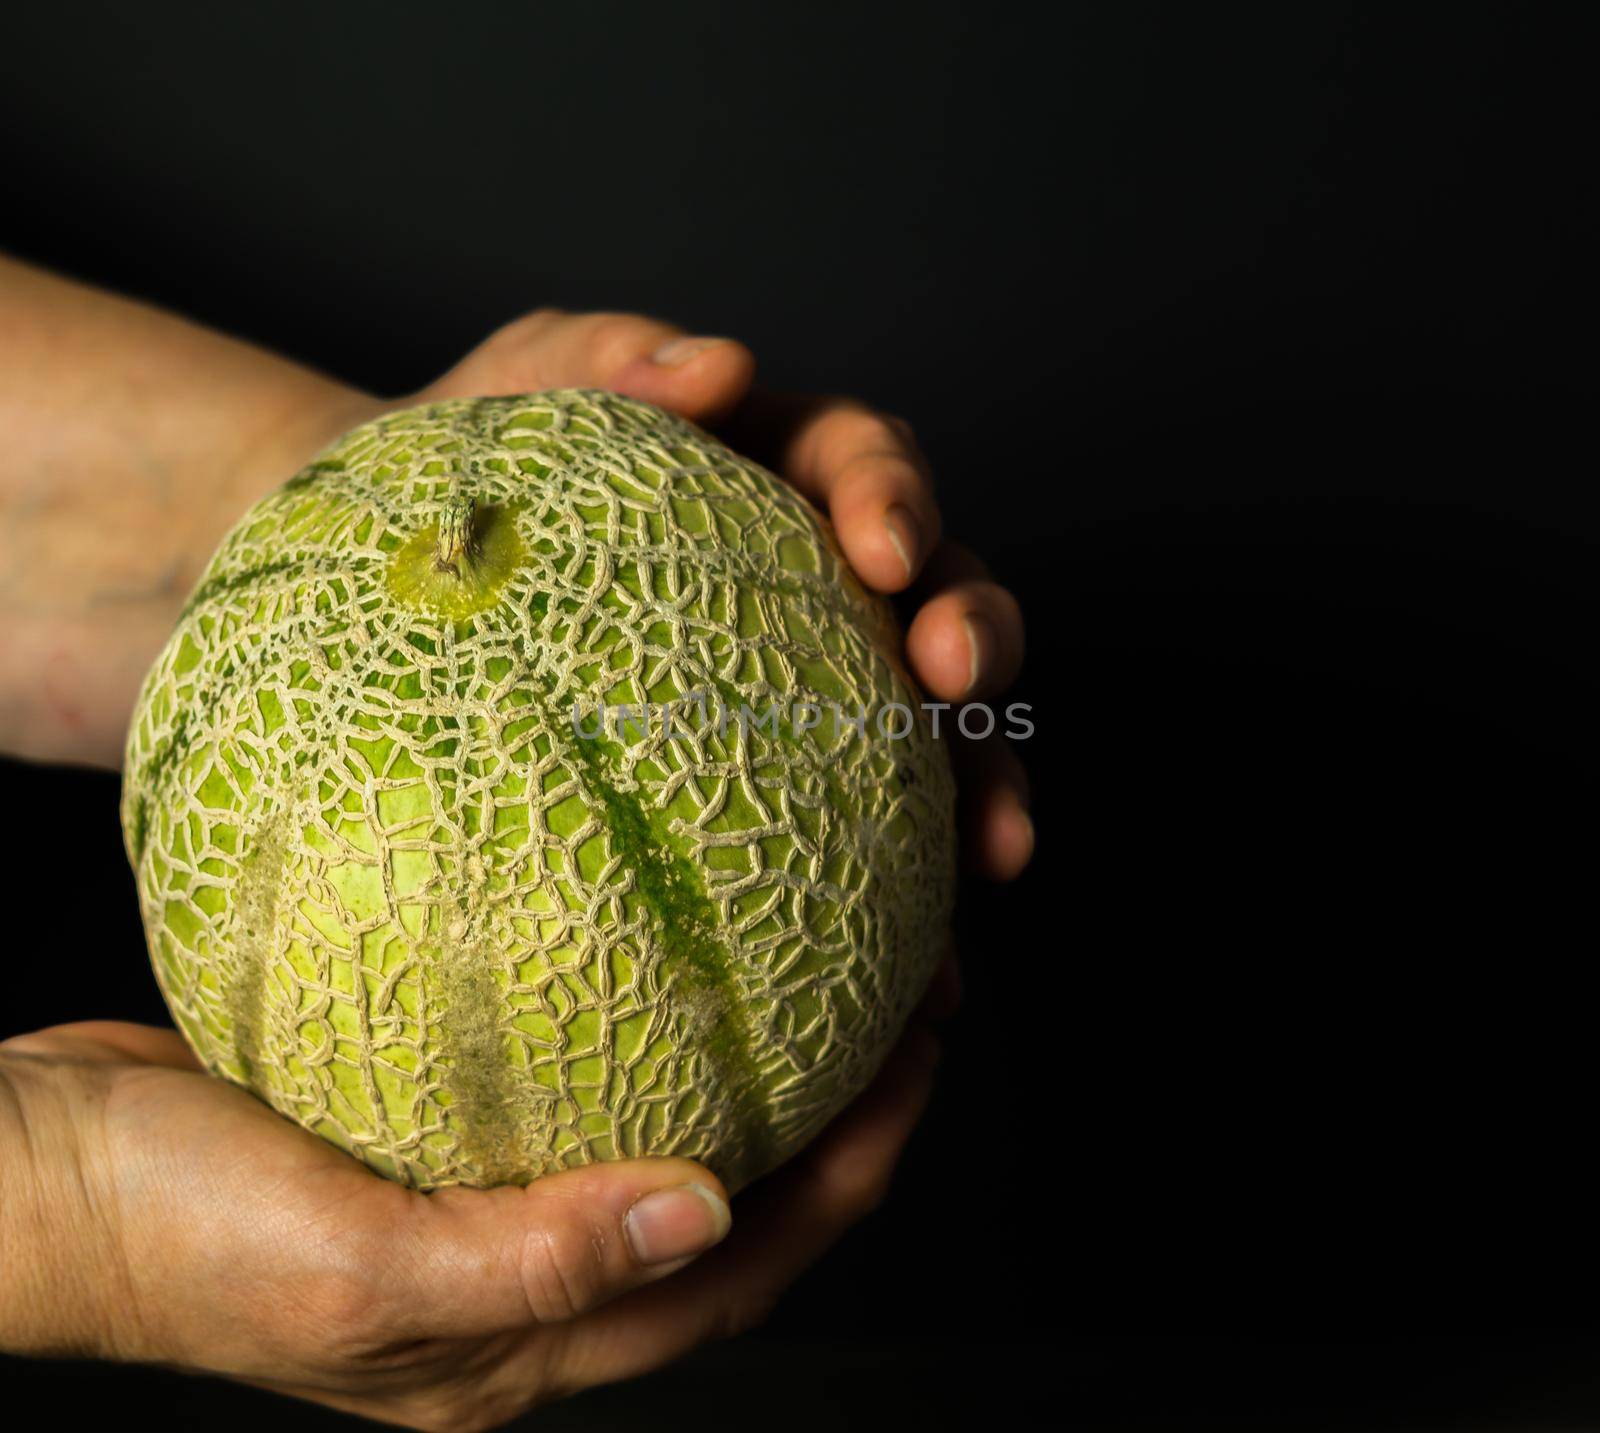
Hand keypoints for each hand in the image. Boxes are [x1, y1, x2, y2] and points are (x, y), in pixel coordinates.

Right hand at [0, 1013, 939, 1428]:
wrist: (43, 1175)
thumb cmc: (170, 1238)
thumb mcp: (349, 1269)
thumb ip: (530, 1261)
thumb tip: (705, 1212)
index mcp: (523, 1346)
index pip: (741, 1270)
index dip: (853, 1175)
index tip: (921, 1059)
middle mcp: (524, 1284)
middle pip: (731, 1205)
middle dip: (841, 1117)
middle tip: (913, 996)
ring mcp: (484, 1206)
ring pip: (663, 1137)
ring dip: (756, 1066)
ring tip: (828, 963)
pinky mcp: (438, 1135)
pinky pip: (574, 1077)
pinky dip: (638, 1023)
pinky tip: (662, 943)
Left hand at [414, 309, 1032, 881]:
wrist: (375, 575)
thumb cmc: (453, 468)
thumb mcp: (513, 389)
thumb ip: (602, 356)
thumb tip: (721, 365)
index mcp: (770, 470)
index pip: (862, 465)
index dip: (896, 499)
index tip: (884, 553)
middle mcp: (812, 577)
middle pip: (936, 593)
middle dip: (974, 638)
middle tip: (957, 687)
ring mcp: (809, 681)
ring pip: (932, 727)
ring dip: (984, 783)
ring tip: (992, 855)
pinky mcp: (778, 774)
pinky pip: (859, 835)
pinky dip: (902, 899)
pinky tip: (916, 977)